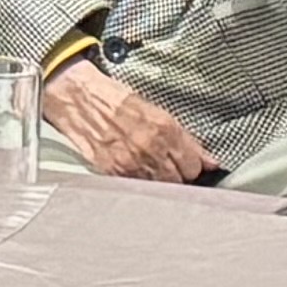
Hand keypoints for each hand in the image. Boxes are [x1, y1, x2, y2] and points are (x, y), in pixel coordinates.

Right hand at [34, 54, 212, 184]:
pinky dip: (139, 183)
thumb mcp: (154, 110)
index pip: (194, 164)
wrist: (78, 97)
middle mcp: (150, 148)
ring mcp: (131, 163)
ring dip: (158, 180)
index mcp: (164, 128)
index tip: (188, 163)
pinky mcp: (113, 173)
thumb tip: (208, 159)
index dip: (193, 164)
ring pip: (160, 187)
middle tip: (167, 164)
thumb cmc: (113, 99)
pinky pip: (137, 188)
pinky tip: (134, 170)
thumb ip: (184, 138)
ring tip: (148, 166)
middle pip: (180, 180)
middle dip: (178, 174)